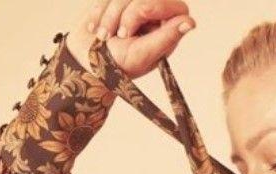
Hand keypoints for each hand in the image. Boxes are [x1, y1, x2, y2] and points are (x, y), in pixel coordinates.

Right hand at [67, 0, 195, 79]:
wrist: (85, 61)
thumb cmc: (116, 65)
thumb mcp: (142, 54)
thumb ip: (165, 37)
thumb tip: (190, 23)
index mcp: (167, 32)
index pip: (176, 7)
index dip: (154, 7)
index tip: (133, 25)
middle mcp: (155, 17)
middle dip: (127, 14)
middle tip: (120, 35)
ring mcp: (135, 6)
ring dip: (110, 15)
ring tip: (104, 36)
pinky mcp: (118, 0)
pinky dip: (100, 11)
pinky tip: (96, 28)